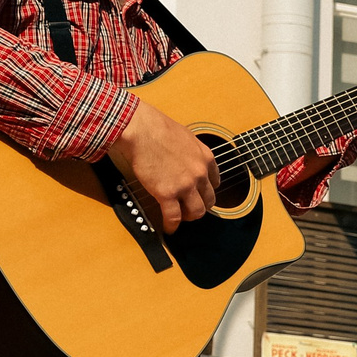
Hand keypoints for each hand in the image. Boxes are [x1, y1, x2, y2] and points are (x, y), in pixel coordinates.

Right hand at [109, 100, 219, 232]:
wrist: (142, 129)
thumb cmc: (157, 127)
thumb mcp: (185, 136)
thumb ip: (190, 151)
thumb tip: (185, 157)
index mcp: (206, 158)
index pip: (215, 182)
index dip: (206, 191)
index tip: (199, 195)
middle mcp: (200, 173)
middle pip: (209, 200)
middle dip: (200, 206)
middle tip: (189, 209)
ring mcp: (185, 185)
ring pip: (196, 212)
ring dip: (189, 217)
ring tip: (180, 218)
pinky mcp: (168, 193)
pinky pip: (174, 217)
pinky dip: (172, 226)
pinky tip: (168, 228)